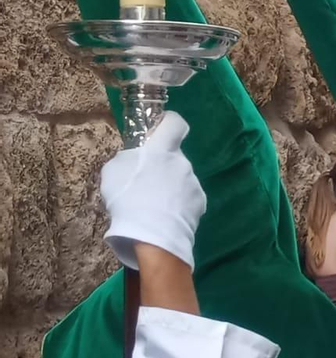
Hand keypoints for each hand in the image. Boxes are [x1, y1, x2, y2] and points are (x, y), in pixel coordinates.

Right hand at [101, 113, 205, 269]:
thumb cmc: (127, 199)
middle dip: (162, 166)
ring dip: (170, 187)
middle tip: (145, 184)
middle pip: (173, 157)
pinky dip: (179, 204)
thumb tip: (134, 159)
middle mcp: (183, 162)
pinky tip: (165, 216)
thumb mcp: (112, 173)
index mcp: (162, 149)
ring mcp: (194, 182)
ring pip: (180, 179)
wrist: (151, 234)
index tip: (160, 129)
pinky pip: (188, 198)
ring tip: (153, 206)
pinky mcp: (201, 202)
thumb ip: (127, 159)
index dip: (168, 123)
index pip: (175, 123)